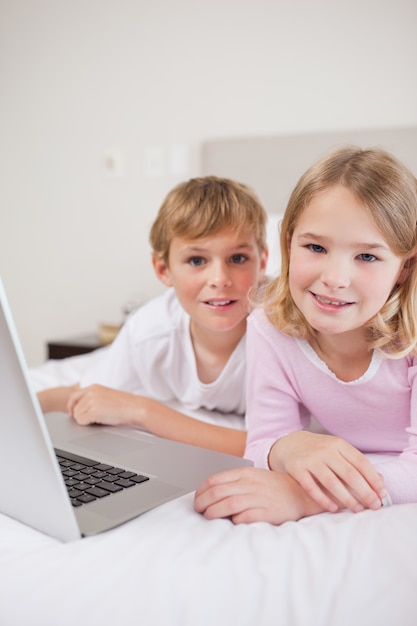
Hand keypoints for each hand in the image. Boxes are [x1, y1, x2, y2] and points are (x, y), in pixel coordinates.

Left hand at [67, 384, 140, 425]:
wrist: (135, 407)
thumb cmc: (125, 404)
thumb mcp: (106, 395)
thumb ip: (94, 397)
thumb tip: (82, 408)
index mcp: (94, 387)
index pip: (74, 396)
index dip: (72, 406)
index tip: (72, 412)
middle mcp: (91, 392)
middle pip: (74, 407)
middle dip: (79, 414)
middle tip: (87, 420)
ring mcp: (91, 401)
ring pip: (77, 415)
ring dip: (85, 420)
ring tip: (99, 419)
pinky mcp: (93, 411)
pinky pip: (81, 421)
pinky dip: (87, 424)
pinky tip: (98, 421)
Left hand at [194, 466, 322, 524]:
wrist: (302, 493)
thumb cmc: (275, 488)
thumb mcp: (254, 477)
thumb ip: (235, 482)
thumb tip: (211, 493)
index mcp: (245, 474)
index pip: (214, 480)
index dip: (201, 491)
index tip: (197, 499)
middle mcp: (250, 484)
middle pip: (217, 492)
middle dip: (202, 503)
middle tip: (198, 510)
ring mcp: (258, 498)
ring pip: (227, 504)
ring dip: (213, 513)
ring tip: (208, 517)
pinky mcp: (266, 513)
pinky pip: (244, 517)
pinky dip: (234, 520)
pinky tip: (230, 522)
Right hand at [269, 431, 386, 512]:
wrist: (290, 444)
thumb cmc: (321, 451)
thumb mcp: (338, 449)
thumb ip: (356, 462)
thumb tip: (381, 480)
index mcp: (338, 444)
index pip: (360, 462)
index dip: (373, 479)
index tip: (383, 493)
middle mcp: (325, 450)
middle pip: (349, 473)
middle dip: (364, 491)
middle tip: (375, 506)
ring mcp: (310, 459)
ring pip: (331, 482)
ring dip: (347, 498)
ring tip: (357, 509)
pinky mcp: (297, 469)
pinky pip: (311, 487)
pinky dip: (323, 499)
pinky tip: (334, 508)